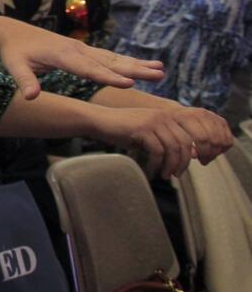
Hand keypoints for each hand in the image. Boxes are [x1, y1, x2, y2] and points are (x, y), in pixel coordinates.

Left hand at [0, 19, 162, 99]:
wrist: (14, 33)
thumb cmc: (14, 52)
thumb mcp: (14, 66)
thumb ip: (24, 81)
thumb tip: (31, 97)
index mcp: (62, 55)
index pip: (88, 69)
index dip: (108, 77)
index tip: (128, 84)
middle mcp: (77, 50)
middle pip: (109, 62)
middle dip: (134, 69)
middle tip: (158, 75)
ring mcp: (83, 49)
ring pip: (114, 58)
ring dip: (137, 64)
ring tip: (161, 70)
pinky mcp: (84, 51)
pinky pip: (109, 57)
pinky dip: (128, 62)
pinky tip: (146, 66)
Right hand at [91, 105, 229, 178]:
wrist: (98, 120)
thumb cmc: (121, 130)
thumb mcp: (147, 134)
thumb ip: (164, 141)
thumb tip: (183, 159)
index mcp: (167, 116)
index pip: (190, 136)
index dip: (192, 154)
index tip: (187, 167)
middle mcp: (163, 116)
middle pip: (184, 143)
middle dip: (183, 162)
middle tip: (176, 175)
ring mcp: (152, 121)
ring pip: (172, 148)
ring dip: (170, 165)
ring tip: (164, 175)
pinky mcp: (142, 129)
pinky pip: (157, 151)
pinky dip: (156, 164)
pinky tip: (152, 171)